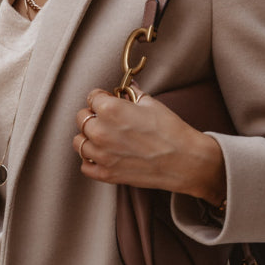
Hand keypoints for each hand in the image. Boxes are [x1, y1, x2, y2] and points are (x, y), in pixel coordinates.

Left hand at [73, 87, 225, 204]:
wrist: (185, 161)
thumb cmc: (171, 131)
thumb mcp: (151, 104)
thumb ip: (132, 95)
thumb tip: (127, 89)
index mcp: (111, 110)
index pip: (92, 97)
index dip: (102, 97)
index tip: (109, 100)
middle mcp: (101, 132)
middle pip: (81, 118)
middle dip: (92, 115)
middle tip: (107, 119)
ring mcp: (102, 155)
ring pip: (79, 142)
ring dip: (88, 137)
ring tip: (104, 137)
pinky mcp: (106, 174)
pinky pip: (85, 166)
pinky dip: (90, 160)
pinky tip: (103, 155)